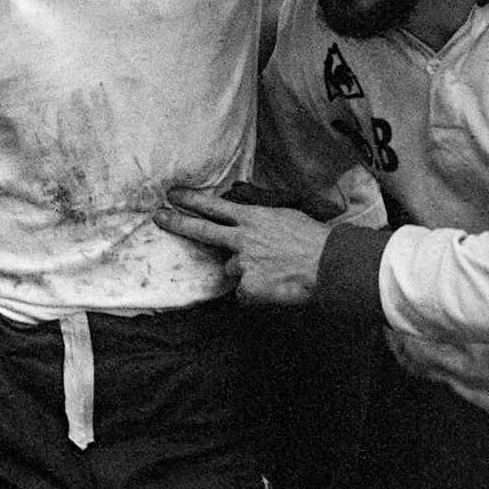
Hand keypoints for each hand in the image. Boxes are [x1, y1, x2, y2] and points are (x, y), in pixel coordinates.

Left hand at [153, 188, 329, 306]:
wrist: (329, 264)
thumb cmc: (315, 240)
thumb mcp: (285, 218)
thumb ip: (260, 222)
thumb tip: (247, 224)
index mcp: (252, 218)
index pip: (214, 206)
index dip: (191, 200)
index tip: (172, 195)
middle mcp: (241, 239)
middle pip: (201, 230)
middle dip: (177, 222)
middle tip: (158, 216)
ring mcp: (242, 263)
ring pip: (234, 270)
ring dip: (248, 272)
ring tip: (275, 271)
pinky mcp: (248, 287)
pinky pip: (245, 293)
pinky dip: (257, 293)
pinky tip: (276, 287)